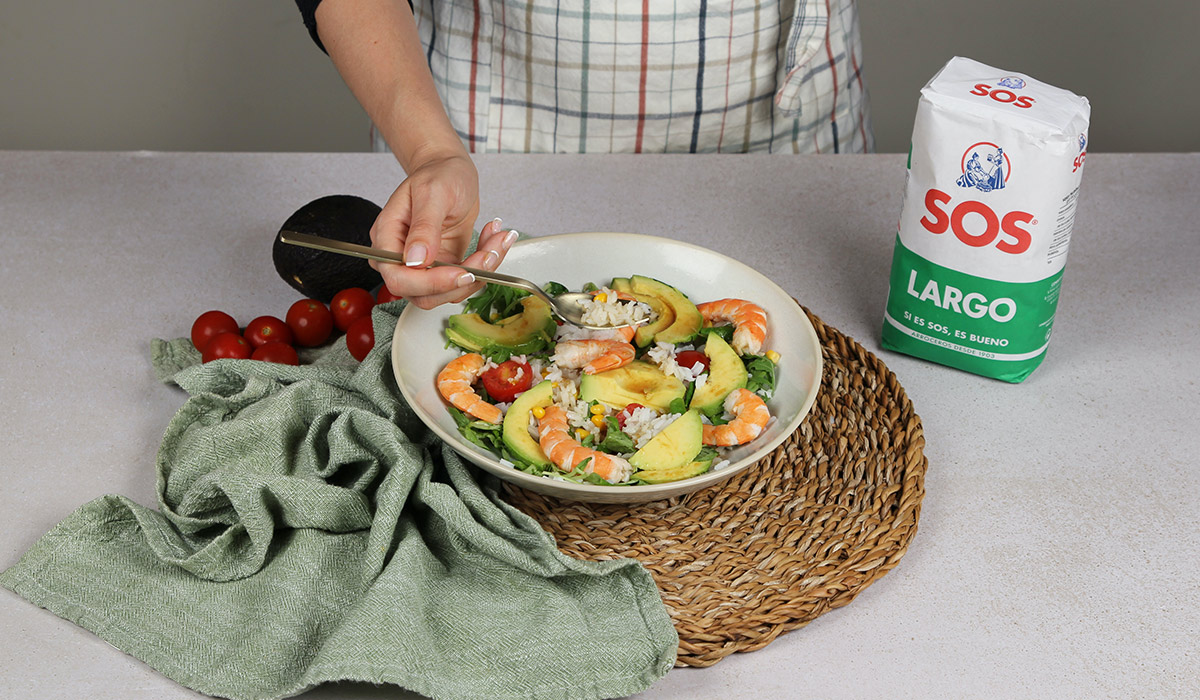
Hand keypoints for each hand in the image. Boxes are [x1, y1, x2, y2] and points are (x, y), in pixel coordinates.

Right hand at [369, 152, 516, 308]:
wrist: (450, 171)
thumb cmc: (437, 174)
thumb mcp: (432, 193)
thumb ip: (424, 227)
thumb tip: (414, 259)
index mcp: (387, 238)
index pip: (398, 277)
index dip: (430, 282)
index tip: (461, 272)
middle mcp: (400, 257)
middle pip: (424, 293)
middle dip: (462, 280)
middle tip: (488, 254)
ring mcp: (422, 266)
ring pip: (449, 291)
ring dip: (480, 272)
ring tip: (497, 240)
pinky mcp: (443, 268)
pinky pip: (464, 280)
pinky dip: (485, 266)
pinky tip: (493, 240)